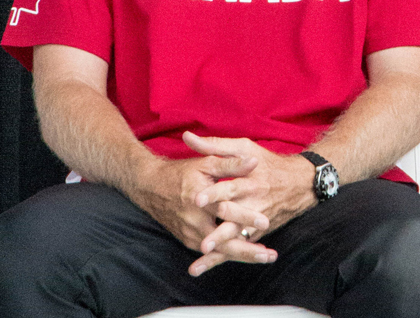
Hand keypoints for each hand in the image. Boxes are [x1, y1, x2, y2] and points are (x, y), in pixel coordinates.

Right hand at [124, 148, 275, 274]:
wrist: (149, 187)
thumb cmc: (180, 173)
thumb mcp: (205, 163)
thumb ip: (230, 164)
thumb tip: (254, 161)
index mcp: (199, 199)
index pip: (225, 210)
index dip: (245, 217)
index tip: (265, 222)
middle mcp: (194, 221)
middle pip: (222, 241)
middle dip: (247, 250)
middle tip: (269, 255)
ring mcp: (190, 233)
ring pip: (218, 251)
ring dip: (242, 255)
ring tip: (265, 258)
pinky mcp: (187, 239)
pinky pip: (211, 251)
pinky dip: (229, 254)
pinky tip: (248, 256)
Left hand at [182, 132, 317, 274]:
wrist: (303, 182)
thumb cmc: (269, 163)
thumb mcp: (246, 148)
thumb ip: (215, 145)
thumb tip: (187, 137)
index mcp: (251, 181)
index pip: (231, 188)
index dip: (215, 194)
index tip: (197, 199)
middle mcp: (255, 203)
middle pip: (235, 220)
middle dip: (220, 232)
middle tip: (203, 242)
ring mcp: (258, 220)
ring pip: (238, 237)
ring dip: (221, 249)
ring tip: (203, 255)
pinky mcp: (259, 231)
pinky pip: (242, 246)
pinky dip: (226, 256)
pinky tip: (208, 265)